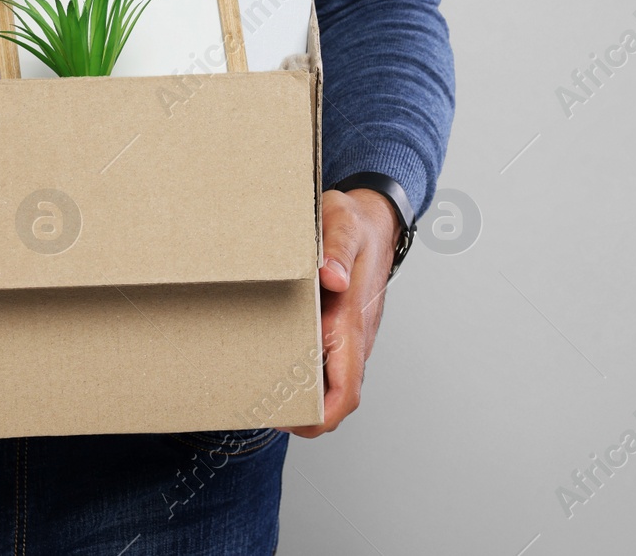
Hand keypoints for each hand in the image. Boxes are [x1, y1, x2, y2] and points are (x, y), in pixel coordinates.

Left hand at [281, 187, 401, 437]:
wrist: (375, 219)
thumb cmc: (356, 223)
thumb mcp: (343, 224)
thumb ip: (336, 248)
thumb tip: (332, 277)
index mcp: (351, 323)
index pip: (344, 392)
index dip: (318, 416)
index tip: (285, 417)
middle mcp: (352, 337)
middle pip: (335, 397)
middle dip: (302, 414)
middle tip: (260, 406)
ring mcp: (348, 335)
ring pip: (330, 382)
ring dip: (302, 394)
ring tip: (261, 388)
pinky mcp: (340, 328)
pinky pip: (325, 362)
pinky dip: (303, 372)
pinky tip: (274, 359)